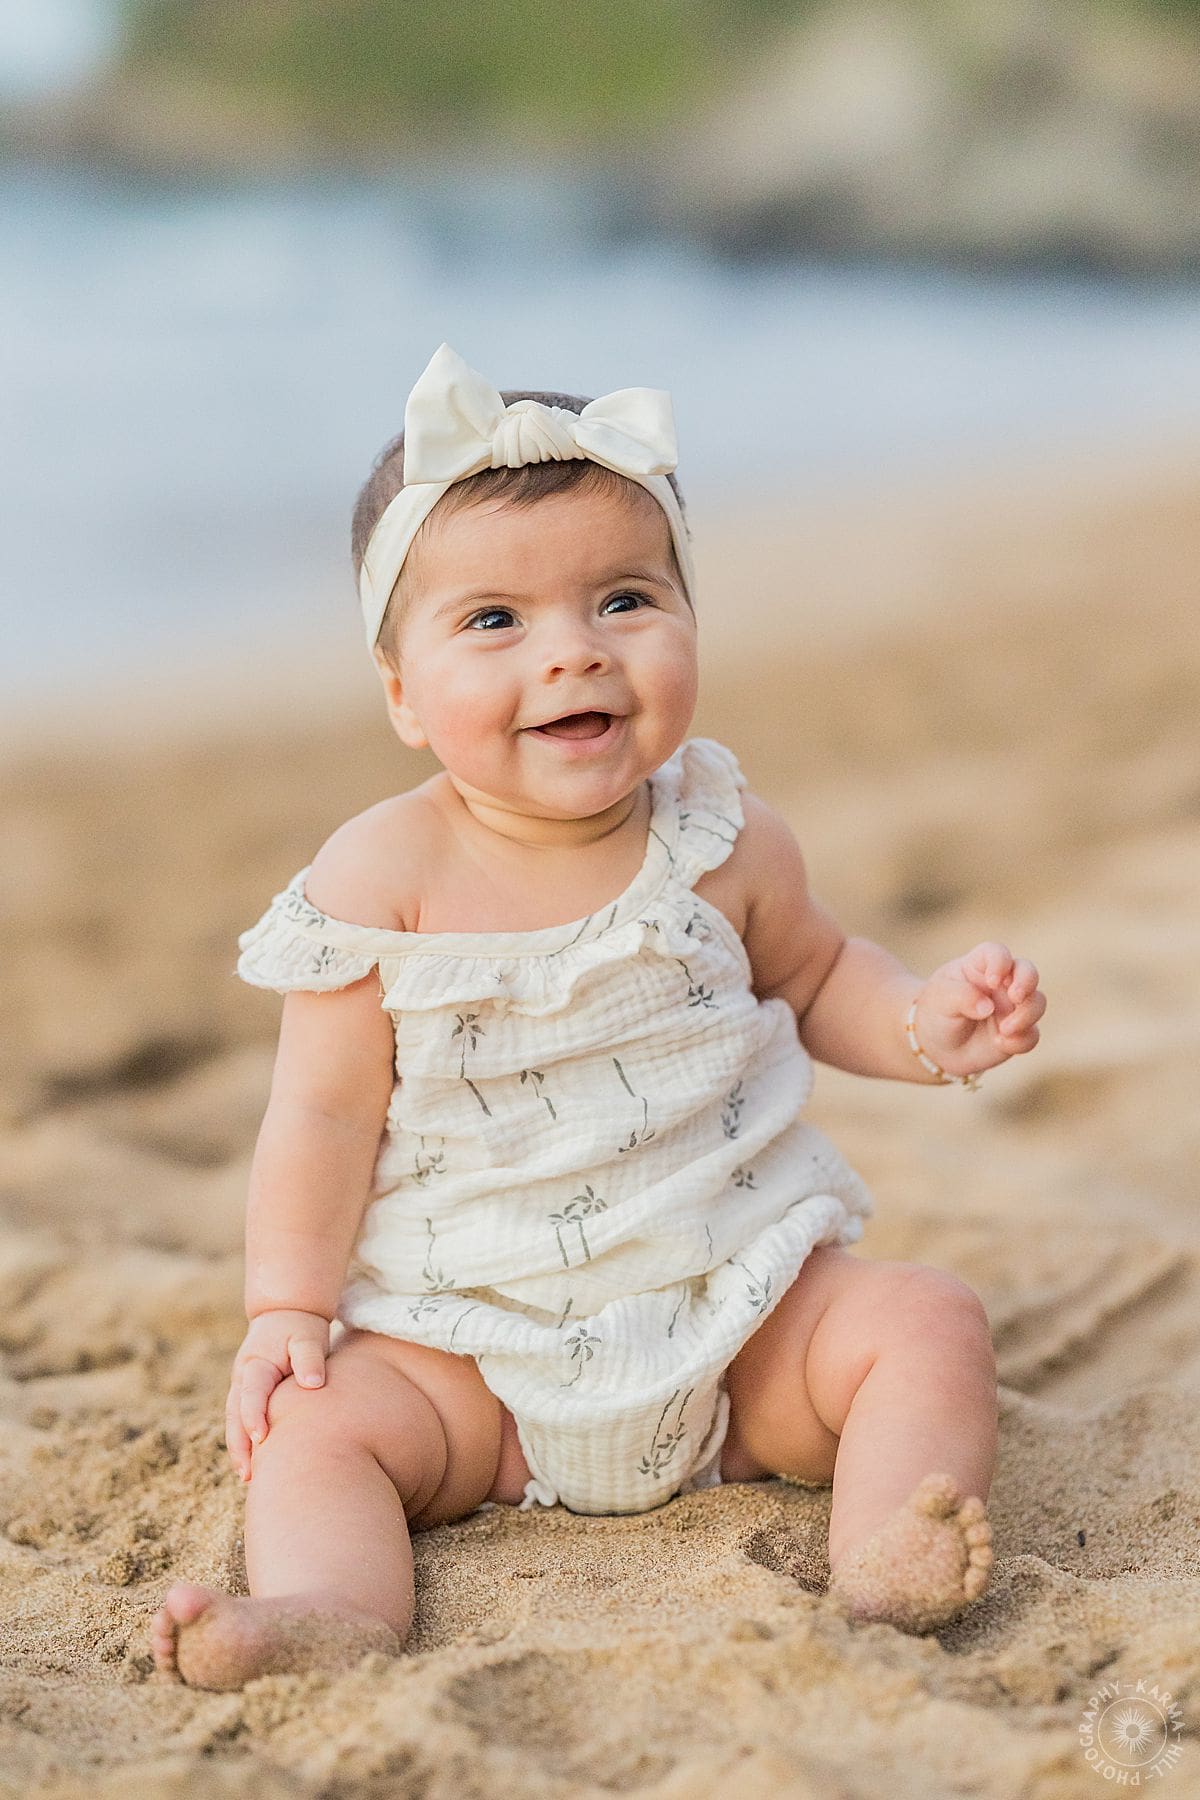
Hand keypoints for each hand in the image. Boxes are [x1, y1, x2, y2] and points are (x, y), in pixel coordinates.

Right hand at [225, 1308, 330, 1482]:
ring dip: (238, 1449)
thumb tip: (313, 1384)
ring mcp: (240, 1388)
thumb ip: (309, 1359)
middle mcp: (242, 1378)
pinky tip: (253, 1466)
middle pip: (234, 1414)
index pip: (251, 1393)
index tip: (261, 1438)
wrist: (283, 1314)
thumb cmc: (299, 1328)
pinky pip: (240, 1421)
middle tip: (248, 1474)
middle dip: (239, 1444)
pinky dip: (243, 1443)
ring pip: (233, 1421)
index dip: (254, 1416)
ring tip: (247, 1477)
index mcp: (256, 1364)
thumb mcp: (307, 1337)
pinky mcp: (246, 1396)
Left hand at [913, 942, 1045, 1078]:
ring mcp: (1013, 1007)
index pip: (997, 952)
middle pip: (1028, 971)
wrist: (936, 1047)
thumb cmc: (937, 1012)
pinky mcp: (1019, 1032)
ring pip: (1037, 1002)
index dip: (1000, 963)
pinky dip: (1020, 1041)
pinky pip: (1032, 1035)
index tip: (991, 981)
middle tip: (1015, 997)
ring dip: (1026, 1015)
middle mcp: (1003, 983)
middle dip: (1027, 982)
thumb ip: (962, 996)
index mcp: (980, 965)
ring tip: (1004, 1030)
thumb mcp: (940, 999)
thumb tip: (988, 1007)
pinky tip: (1000, 1043)